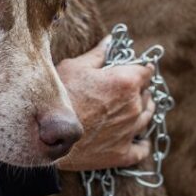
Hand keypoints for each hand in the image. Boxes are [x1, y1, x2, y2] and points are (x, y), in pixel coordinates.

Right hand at [54, 37, 155, 170]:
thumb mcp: (74, 67)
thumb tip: (110, 41)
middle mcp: (133, 106)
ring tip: (130, 109)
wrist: (47, 136)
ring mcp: (130, 132)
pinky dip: (142, 143)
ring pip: (147, 118)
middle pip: (147, 94)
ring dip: (142, 111)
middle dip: (139, 89)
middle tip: (123, 89)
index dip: (139, 67)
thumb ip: (97, 54)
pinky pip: (142, 149)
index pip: (146, 70)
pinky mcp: (122, 154)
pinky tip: (138, 139)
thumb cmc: (60, 97)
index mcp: (126, 82)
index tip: (132, 68)